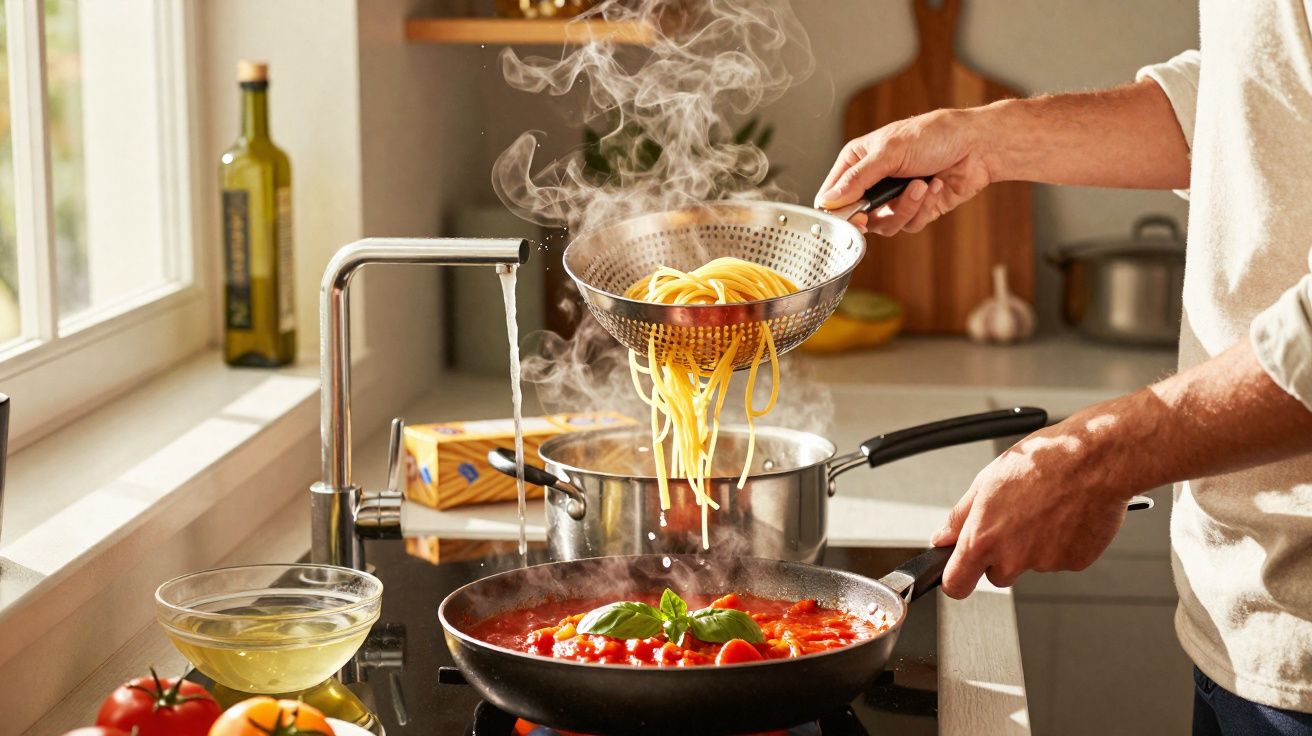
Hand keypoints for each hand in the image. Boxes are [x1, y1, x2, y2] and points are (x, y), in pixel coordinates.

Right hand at [816, 108, 996, 234]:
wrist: (977, 145)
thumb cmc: (934, 135)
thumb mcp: (889, 151)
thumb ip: (857, 178)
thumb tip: (829, 200)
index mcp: (858, 161)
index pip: (832, 194)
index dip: (837, 210)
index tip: (851, 215)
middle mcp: (873, 181)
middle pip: (857, 217)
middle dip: (875, 213)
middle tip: (882, 208)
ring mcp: (895, 198)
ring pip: (885, 225)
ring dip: (906, 207)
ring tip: (921, 184)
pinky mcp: (917, 210)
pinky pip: (910, 224)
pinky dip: (924, 206)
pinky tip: (935, 184)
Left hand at [929, 411, 1136, 597]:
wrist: (1095, 459)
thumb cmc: (1043, 461)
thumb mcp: (987, 480)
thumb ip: (961, 516)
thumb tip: (943, 537)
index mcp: (983, 538)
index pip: (957, 583)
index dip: (957, 579)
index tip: (960, 571)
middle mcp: (1012, 557)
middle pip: (997, 575)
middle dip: (1001, 555)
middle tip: (1016, 520)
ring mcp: (1045, 563)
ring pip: (1030, 564)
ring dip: (1034, 546)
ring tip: (1045, 508)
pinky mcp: (1075, 563)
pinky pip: (1060, 560)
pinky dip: (1062, 543)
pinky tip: (1066, 515)